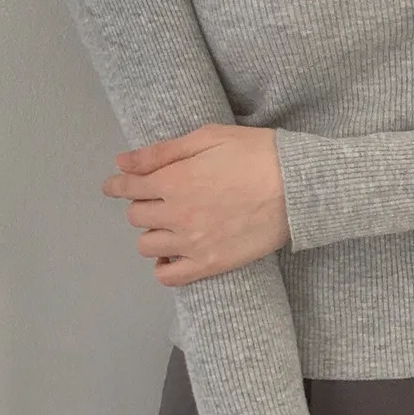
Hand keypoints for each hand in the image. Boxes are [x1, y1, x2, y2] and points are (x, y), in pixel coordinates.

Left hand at [104, 123, 289, 280]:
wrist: (299, 186)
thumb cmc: (256, 154)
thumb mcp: (208, 137)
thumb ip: (161, 152)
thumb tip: (122, 162)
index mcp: (174, 181)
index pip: (127, 187)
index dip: (117, 184)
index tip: (114, 184)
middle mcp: (177, 215)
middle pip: (135, 216)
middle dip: (141, 204)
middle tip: (160, 197)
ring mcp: (193, 244)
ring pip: (146, 246)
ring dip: (152, 233)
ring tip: (170, 224)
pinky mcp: (211, 264)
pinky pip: (168, 277)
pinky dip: (163, 266)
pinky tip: (173, 252)